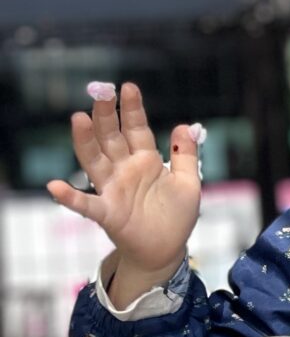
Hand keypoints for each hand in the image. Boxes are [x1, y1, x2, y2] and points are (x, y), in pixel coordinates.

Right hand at [46, 82, 201, 300]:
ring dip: (86, 141)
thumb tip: (184, 126)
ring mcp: (113, 190)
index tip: (128, 87)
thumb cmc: (176, 216)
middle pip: (111, 138)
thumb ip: (185, 155)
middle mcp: (125, 170)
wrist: (167, 249)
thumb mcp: (188, 182)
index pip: (136, 129)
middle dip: (106, 115)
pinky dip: (70, 197)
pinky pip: (86, 204)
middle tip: (100, 91)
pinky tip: (54, 187)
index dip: (132, 109)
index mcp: (145, 160)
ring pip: (95, 161)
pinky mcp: (107, 213)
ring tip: (78, 119)